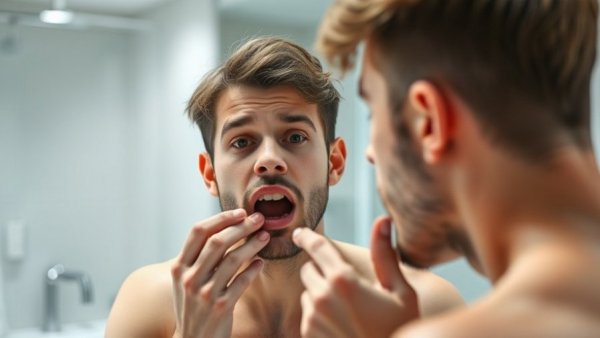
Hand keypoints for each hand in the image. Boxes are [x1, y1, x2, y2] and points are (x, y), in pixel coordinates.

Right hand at [170, 209, 269, 337]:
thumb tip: (224, 227)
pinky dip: (253, 269)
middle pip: (217, 242)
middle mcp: (189, 278)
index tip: (240, 212)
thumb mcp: (185, 280)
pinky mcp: (220, 307)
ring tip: (265, 237)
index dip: (221, 218)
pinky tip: (261, 262)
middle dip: (241, 227)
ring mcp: (204, 293)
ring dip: (252, 245)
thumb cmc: (193, 305)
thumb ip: (198, 257)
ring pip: (232, 260)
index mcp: (179, 266)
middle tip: (259, 219)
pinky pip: (242, 282)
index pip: (198, 232)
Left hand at [292, 216, 418, 337]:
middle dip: (322, 271)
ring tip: (348, 311)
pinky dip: (319, 314)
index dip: (308, 237)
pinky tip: (342, 325)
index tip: (299, 232)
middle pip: (309, 270)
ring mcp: (312, 318)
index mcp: (344, 281)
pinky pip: (307, 314)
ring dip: (321, 294)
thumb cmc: (399, 329)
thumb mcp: (401, 293)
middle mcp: (322, 297)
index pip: (317, 248)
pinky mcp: (308, 334)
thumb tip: (382, 220)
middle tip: (344, 285)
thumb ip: (385, 255)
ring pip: (308, 293)